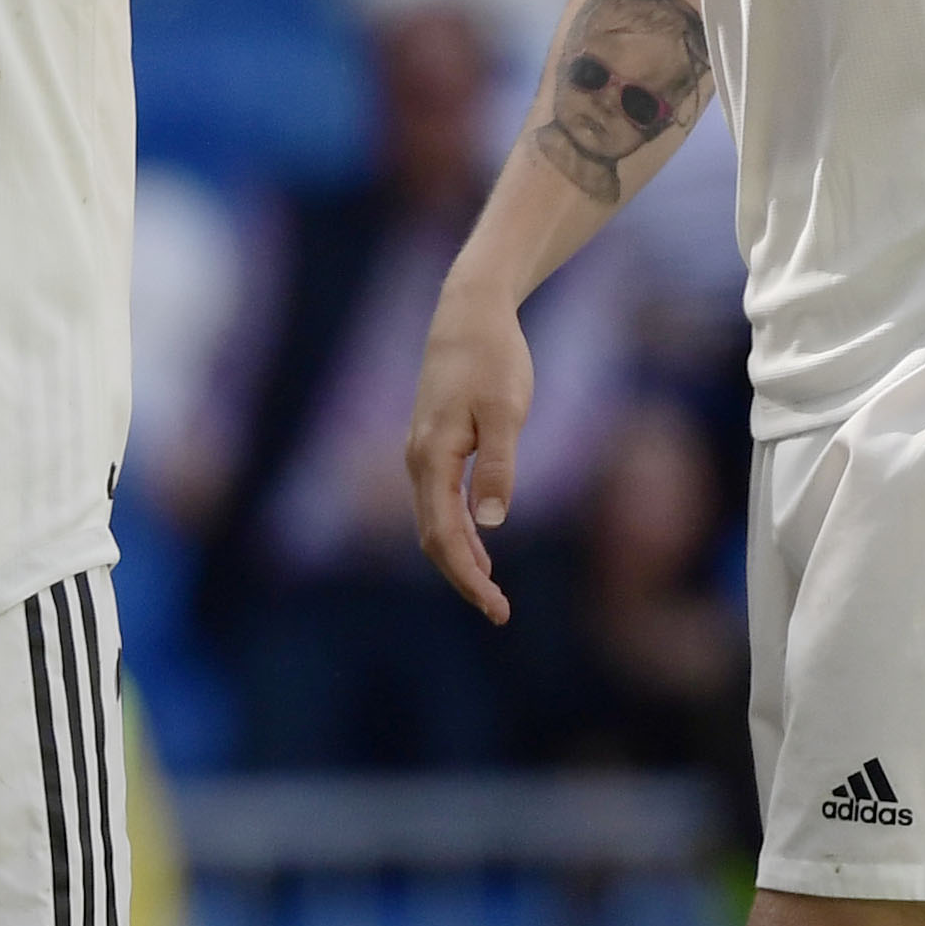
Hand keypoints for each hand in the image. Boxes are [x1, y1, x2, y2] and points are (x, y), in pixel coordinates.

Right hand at [404, 285, 534, 622]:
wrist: (468, 314)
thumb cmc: (493, 358)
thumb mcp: (507, 410)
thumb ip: (498, 466)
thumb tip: (492, 523)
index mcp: (432, 458)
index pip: (444, 536)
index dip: (469, 578)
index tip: (498, 609)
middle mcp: (416, 461)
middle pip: (432, 537)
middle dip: (463, 579)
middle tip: (499, 612)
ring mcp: (420, 453)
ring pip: (432, 522)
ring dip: (459, 559)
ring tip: (491, 590)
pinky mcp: (431, 445)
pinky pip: (436, 503)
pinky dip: (456, 532)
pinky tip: (480, 544)